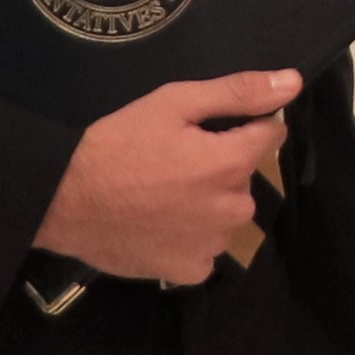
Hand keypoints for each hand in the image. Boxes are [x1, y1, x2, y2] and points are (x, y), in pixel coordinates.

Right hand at [38, 71, 300, 287]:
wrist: (62, 201)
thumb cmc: (115, 145)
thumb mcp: (172, 103)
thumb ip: (237, 93)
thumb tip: (292, 82)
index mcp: (231, 164)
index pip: (269, 136)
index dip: (244, 125)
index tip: (209, 127)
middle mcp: (232, 209)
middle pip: (243, 177)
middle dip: (219, 165)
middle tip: (172, 160)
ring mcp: (212, 246)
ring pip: (225, 213)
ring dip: (206, 203)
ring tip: (161, 193)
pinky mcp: (190, 272)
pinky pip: (206, 248)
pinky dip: (190, 237)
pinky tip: (159, 223)